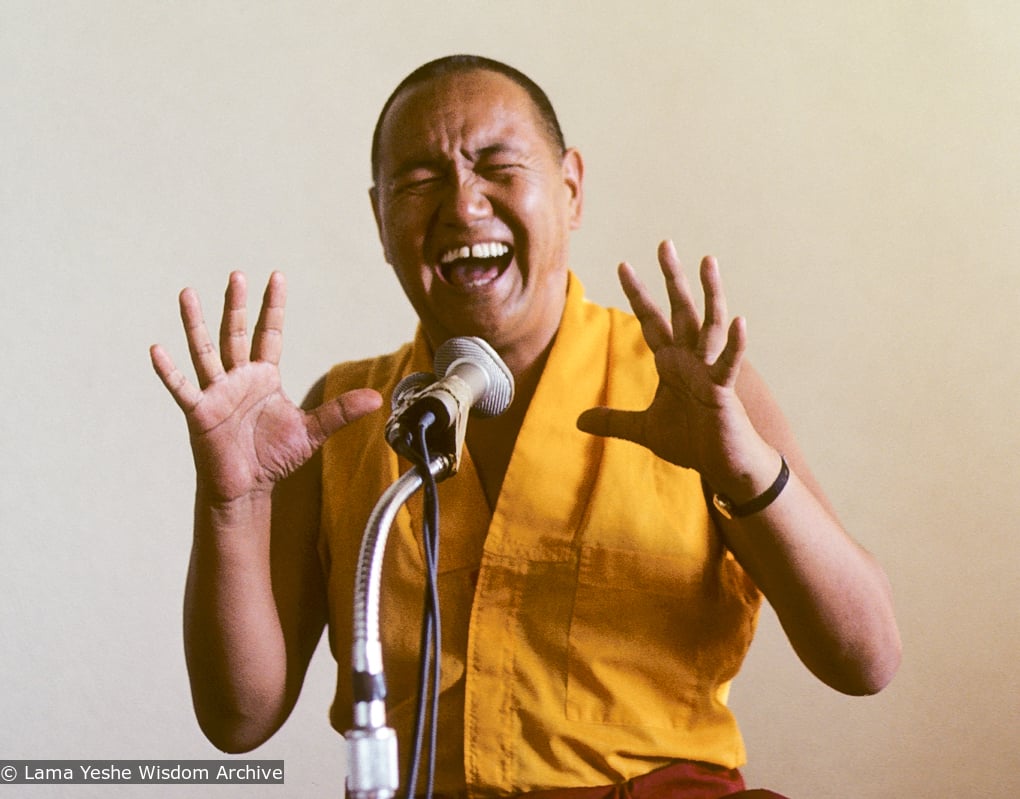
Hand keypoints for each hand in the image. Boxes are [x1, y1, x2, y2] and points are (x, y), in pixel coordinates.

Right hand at [150, 271, 381, 503]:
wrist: (247, 488)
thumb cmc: (274, 457)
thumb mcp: (312, 431)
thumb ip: (340, 412)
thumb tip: (377, 400)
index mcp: (264, 377)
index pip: (270, 333)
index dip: (273, 307)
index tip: (276, 277)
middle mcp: (238, 378)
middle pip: (235, 333)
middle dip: (236, 305)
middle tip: (237, 275)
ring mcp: (216, 393)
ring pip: (204, 351)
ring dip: (195, 323)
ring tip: (187, 294)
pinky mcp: (200, 413)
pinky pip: (181, 388)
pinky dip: (169, 370)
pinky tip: (157, 350)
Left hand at [577, 241, 770, 493]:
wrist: (723, 466)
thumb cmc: (692, 443)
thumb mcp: (645, 430)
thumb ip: (614, 421)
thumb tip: (578, 420)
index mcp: (672, 364)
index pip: (652, 321)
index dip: (638, 294)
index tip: (623, 265)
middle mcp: (691, 359)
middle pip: (680, 310)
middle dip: (671, 278)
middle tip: (664, 243)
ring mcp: (709, 372)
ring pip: (709, 324)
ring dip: (710, 293)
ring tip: (708, 260)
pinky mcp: (723, 392)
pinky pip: (729, 364)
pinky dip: (734, 344)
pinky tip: (739, 321)